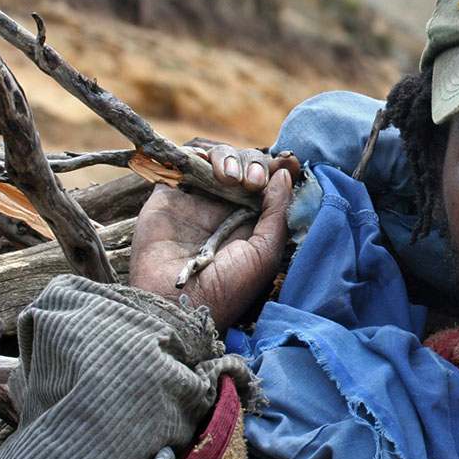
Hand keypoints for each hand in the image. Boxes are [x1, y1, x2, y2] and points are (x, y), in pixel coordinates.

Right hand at [129, 147, 300, 332]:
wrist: (176, 304)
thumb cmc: (228, 286)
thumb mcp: (266, 251)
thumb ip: (278, 210)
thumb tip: (285, 171)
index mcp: (253, 220)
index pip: (269, 181)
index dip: (278, 168)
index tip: (289, 161)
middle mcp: (226, 206)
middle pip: (245, 164)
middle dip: (254, 163)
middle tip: (253, 182)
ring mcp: (197, 199)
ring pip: (216, 157)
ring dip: (228, 157)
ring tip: (230, 179)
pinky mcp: (169, 196)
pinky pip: (182, 163)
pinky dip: (195, 154)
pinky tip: (204, 161)